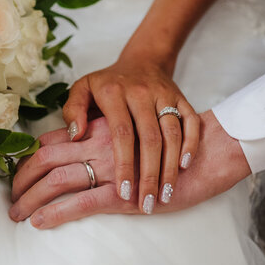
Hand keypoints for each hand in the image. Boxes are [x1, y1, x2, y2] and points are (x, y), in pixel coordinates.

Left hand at [9, 111, 250, 228]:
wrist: (212, 147)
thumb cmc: (170, 139)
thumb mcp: (134, 128)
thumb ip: (102, 132)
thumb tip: (71, 142)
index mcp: (99, 126)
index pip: (51, 141)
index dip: (26, 161)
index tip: (14, 179)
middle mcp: (100, 142)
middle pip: (47, 158)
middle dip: (22, 182)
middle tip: (9, 203)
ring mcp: (112, 165)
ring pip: (60, 178)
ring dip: (34, 199)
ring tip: (19, 215)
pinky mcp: (126, 190)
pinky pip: (84, 201)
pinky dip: (59, 212)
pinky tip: (42, 222)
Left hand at [62, 58, 199, 214]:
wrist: (143, 60)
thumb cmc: (108, 84)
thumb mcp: (82, 89)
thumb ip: (73, 110)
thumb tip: (75, 135)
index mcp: (114, 93)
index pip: (121, 133)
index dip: (124, 164)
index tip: (124, 192)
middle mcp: (141, 93)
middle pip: (149, 139)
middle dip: (150, 175)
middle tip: (147, 204)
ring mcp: (165, 96)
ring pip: (172, 134)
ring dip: (171, 167)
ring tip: (165, 195)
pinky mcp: (182, 99)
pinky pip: (191, 122)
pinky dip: (190, 144)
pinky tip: (185, 168)